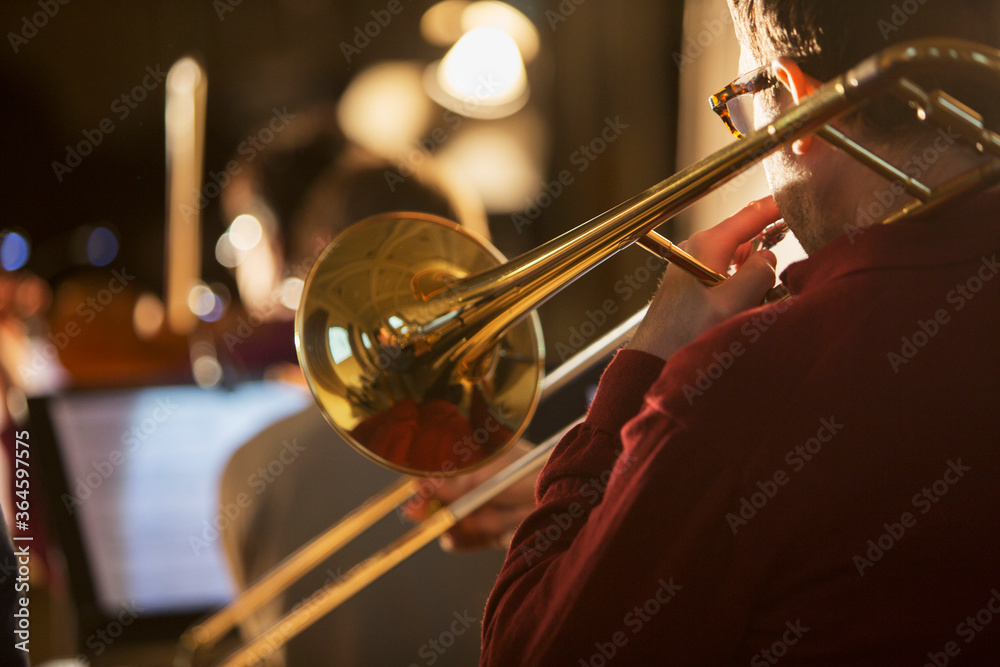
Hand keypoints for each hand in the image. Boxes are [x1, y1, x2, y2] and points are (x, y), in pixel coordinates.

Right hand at [403, 440, 539, 551]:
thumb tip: (418, 486)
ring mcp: (493, 508)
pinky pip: (474, 539)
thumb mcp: (485, 478)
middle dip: (431, 506)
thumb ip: (453, 486)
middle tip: (413, 512)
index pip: (448, 470)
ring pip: (459, 520)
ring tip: (433, 526)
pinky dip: (461, 542)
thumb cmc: (527, 476)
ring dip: (445, 524)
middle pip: (449, 498)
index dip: (429, 481)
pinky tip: (449, 541)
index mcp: (483, 461)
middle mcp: (486, 484)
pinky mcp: (500, 531)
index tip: (413, 489)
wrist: (562, 498)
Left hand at [627, 197, 779, 359]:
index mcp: (706, 244)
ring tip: (754, 302)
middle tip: (780, 275)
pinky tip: (742, 307)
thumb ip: (758, 274)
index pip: (751, 214)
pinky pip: (726, 273)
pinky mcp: (691, 281)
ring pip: (738, 258)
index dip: (778, 206)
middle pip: (746, 237)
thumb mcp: (732, 303)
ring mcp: (693, 264)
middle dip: (767, 251)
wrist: (653, 358)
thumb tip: (768, 258)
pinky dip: (741, 285)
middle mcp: (697, 248)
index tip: (803, 197)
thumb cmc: (686, 333)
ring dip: (753, 275)